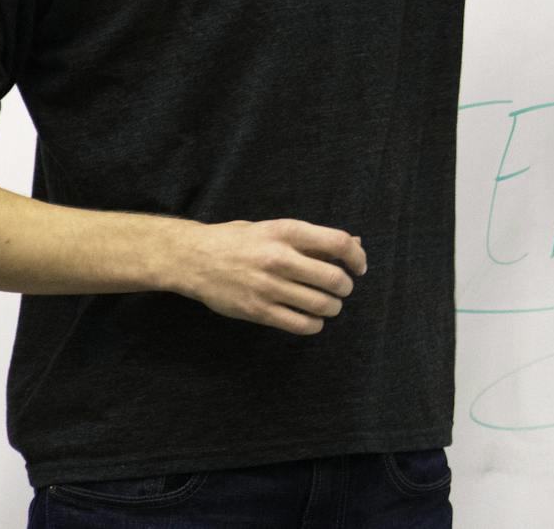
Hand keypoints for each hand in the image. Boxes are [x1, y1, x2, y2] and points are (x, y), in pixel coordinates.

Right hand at [174, 218, 367, 334]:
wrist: (194, 258)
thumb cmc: (239, 240)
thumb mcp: (275, 229)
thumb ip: (314, 240)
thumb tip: (356, 245)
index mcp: (286, 231)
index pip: (338, 243)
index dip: (357, 257)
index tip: (359, 266)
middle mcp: (279, 258)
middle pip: (334, 278)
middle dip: (345, 287)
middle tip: (342, 289)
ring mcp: (268, 286)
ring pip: (320, 304)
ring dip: (332, 307)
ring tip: (328, 305)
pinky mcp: (258, 310)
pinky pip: (299, 324)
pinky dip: (314, 324)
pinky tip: (312, 319)